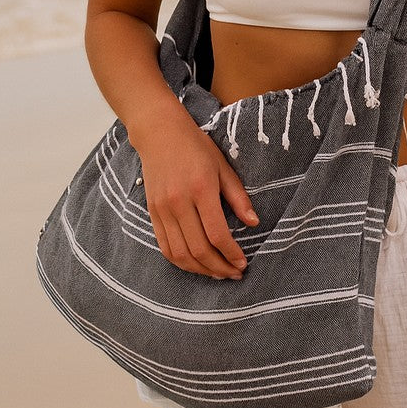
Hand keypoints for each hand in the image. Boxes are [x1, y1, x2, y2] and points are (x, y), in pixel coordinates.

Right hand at [136, 114, 257, 277]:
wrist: (160, 133)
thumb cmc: (196, 147)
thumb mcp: (223, 166)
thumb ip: (238, 196)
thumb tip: (254, 223)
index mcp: (200, 189)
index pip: (217, 233)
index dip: (231, 253)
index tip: (243, 263)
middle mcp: (179, 202)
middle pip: (198, 249)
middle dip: (219, 267)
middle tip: (234, 274)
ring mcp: (162, 210)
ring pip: (180, 254)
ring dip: (200, 270)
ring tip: (217, 273)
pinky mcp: (152, 213)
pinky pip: (165, 247)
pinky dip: (181, 262)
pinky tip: (196, 265)